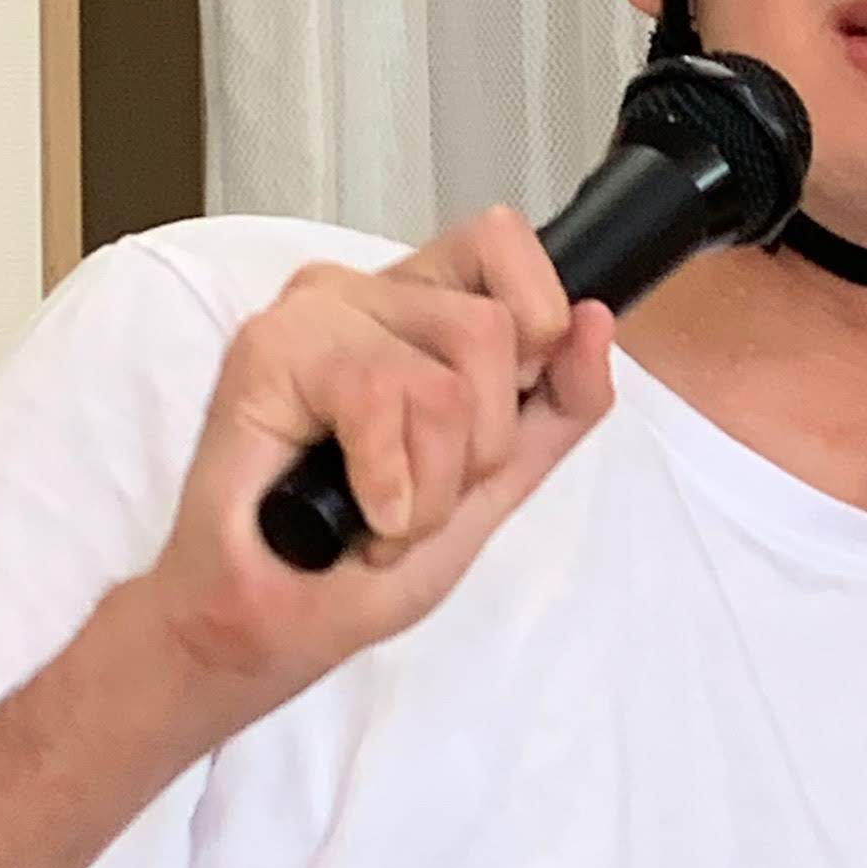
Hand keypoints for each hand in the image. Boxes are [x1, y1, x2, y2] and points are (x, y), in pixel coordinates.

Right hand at [135, 208, 613, 740]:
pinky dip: (387, 483)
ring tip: (383, 511)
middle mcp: (369, 292)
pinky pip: (380, 395)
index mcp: (422, 303)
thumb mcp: (497, 482)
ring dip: (431, 484)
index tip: (498, 416)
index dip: (535, 328)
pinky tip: (356, 508)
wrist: (275, 625)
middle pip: (495, 328)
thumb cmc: (361, 555)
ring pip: (446, 378)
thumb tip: (598, 318)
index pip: (502, 242)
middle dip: (480, 448)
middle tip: (420, 492)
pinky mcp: (268, 347)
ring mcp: (315, 313)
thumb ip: (561, 404)